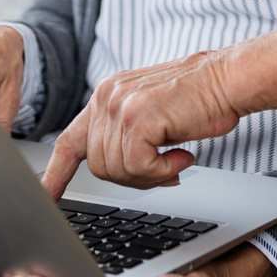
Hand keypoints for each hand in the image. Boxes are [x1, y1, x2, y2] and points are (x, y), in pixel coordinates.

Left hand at [41, 50, 244, 196]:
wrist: (229, 79)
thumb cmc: (201, 99)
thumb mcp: (152, 114)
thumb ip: (128, 136)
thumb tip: (123, 172)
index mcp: (106, 96)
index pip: (69, 141)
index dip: (56, 174)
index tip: (47, 197)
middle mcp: (106, 97)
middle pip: (98, 166)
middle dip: (132, 177)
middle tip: (165, 168)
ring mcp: (119, 106)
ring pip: (117, 170)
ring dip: (150, 175)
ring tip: (176, 157)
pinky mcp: (138, 118)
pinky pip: (138, 167)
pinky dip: (162, 170)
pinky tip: (182, 156)